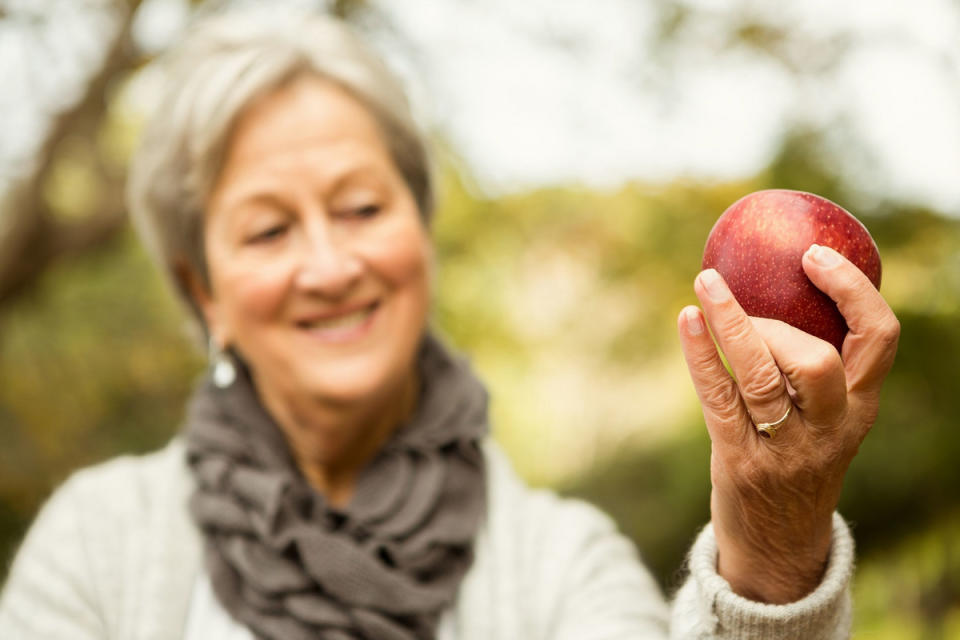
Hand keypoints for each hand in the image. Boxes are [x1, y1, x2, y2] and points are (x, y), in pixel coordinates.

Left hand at [676, 243, 899, 603]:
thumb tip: (777, 288)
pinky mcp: (741, 461)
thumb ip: (815, 370)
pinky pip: (718, 397)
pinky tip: (686, 320)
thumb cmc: (796, 463)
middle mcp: (830, 428)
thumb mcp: (824, 420)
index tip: (814, 255)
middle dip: (776, 322)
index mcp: (860, 407)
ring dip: (731, 324)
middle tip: (742, 302)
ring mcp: (785, 449)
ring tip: (706, 286)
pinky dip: (701, 354)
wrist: (779, 546)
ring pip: (761, 377)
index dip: (851, 290)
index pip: (878, 339)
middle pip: (818, 361)